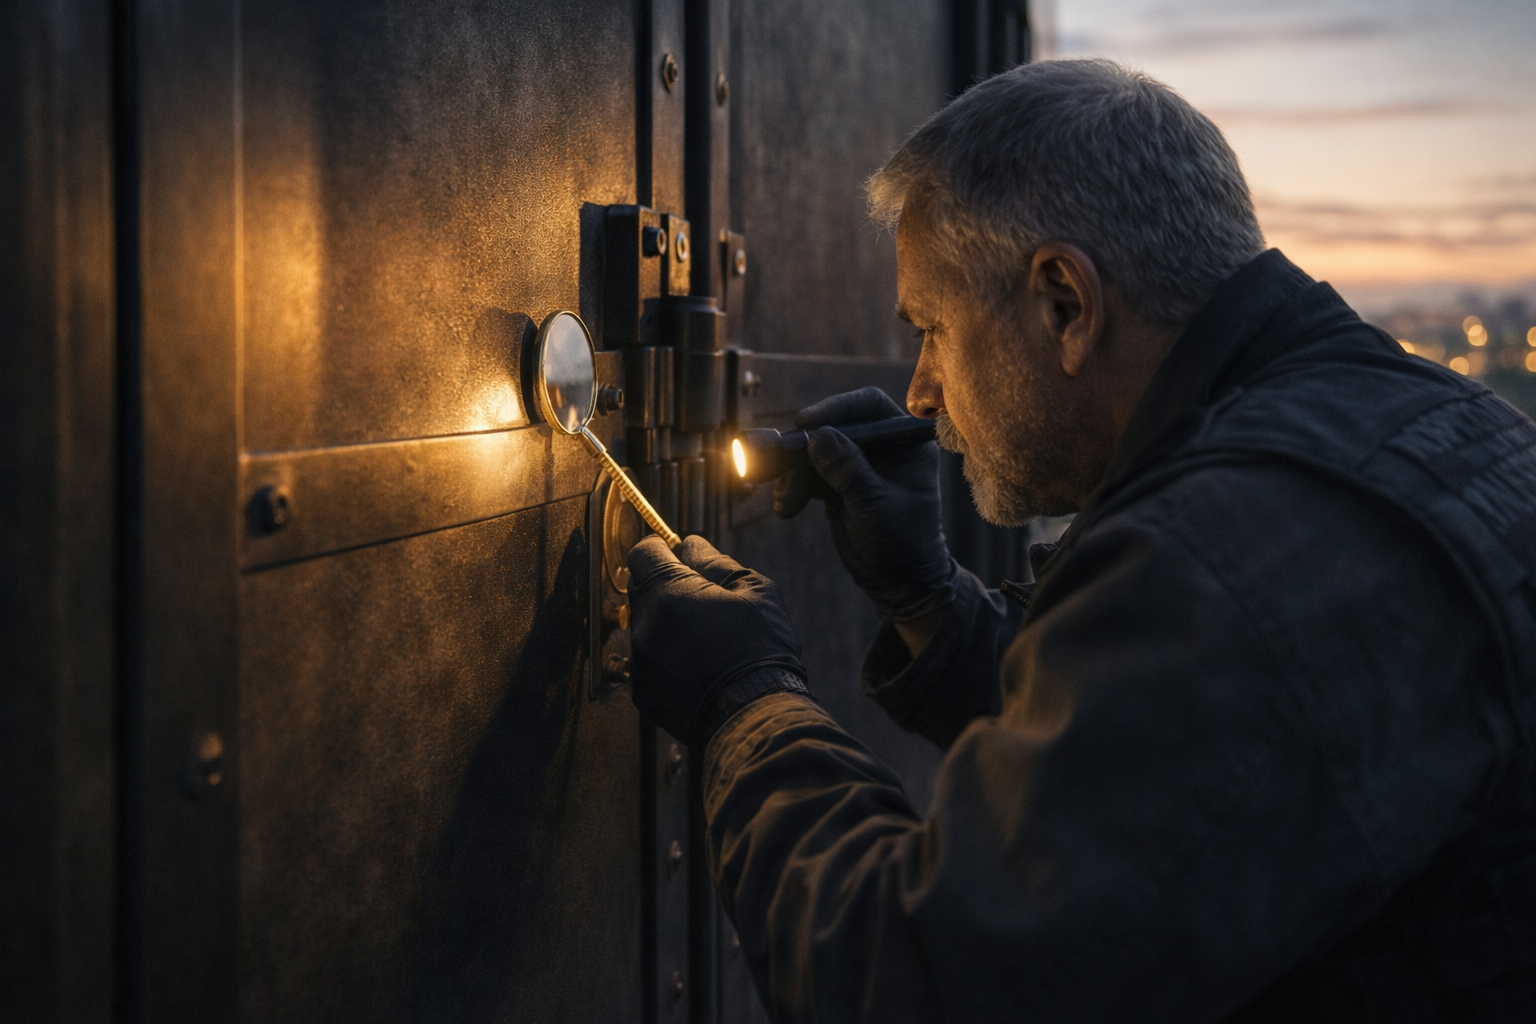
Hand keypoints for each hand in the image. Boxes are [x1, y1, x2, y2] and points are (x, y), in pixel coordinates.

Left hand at [627, 535, 806, 745]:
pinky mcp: (643, 695)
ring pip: (644, 628)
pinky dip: (666, 660)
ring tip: (705, 640)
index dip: (659, 548)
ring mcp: (641, 664)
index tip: (675, 553)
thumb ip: (716, 563)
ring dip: (665, 625)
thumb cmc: (761, 650)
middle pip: (640, 589)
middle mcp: (645, 627)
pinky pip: (648, 664)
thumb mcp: (754, 592)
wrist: (757, 716)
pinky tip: (698, 668)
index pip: (643, 553)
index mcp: (669, 594)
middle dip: (664, 585)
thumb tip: (692, 545)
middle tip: (700, 597)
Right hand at [774, 387, 956, 621]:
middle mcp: (881, 446)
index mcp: (905, 442)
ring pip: (813, 452)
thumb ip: (848, 471)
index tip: (807, 423)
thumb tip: (818, 437)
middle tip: (776, 459)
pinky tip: (786, 507)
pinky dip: (792, 488)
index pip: (869, 406)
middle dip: (803, 447)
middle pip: (833, 426)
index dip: (837, 408)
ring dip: (792, 474)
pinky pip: (806, 474)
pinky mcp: (836, 483)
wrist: (898, 582)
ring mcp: (857, 464)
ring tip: (786, 502)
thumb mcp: (876, 506)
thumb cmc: (903, 544)